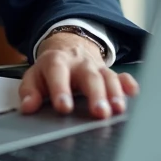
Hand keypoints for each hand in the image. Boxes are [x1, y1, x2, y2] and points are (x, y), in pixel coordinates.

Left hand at [19, 33, 138, 118]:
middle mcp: (79, 63)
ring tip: (118, 110)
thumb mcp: (34, 77)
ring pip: (108, 77)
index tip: (64, 107)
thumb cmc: (50, 70)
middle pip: (89, 76)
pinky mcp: (110, 73)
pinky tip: (133, 93)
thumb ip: (29, 91)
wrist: (68, 47)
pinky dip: (128, 84)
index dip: (61, 90)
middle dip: (96, 95)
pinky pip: (122, 76)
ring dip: (115, 93)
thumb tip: (28, 107)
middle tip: (99, 113)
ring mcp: (97, 67)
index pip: (58, 73)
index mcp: (57, 62)